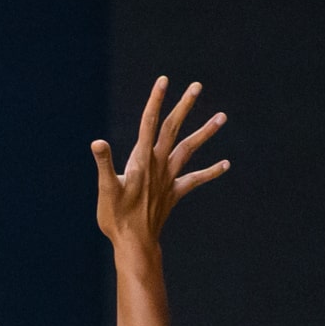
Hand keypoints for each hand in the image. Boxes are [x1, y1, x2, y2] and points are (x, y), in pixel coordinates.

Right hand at [91, 76, 228, 247]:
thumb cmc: (116, 218)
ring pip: (189, 150)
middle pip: (173, 129)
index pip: (149, 124)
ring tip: (222, 117)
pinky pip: (195, 179)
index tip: (163, 81)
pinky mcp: (174, 194)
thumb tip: (98, 142)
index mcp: (141, 160)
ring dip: (205, 133)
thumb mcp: (106, 189)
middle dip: (184, 107)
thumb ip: (104, 164)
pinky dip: (211, 171)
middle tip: (197, 86)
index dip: (155, 101)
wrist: (135, 244)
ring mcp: (168, 179)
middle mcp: (158, 165)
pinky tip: (226, 164)